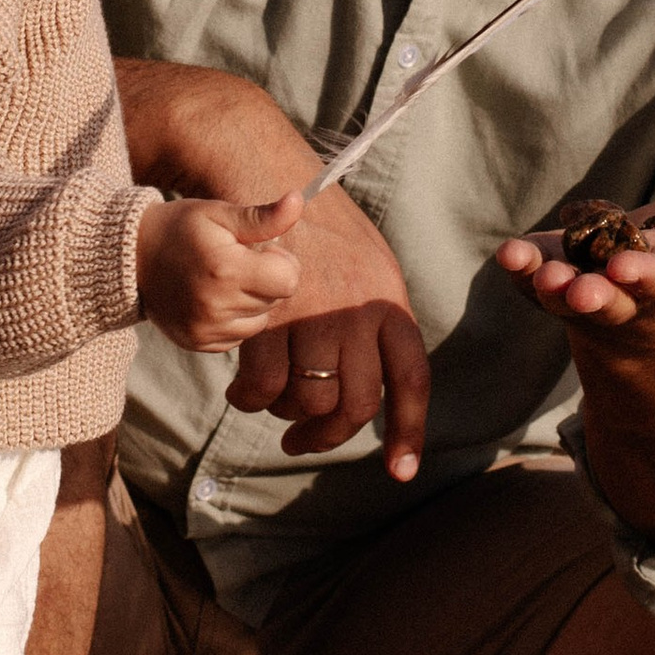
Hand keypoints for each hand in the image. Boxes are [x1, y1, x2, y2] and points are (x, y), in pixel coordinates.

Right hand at [136, 191, 303, 350]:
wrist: (130, 258)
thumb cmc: (180, 228)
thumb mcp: (219, 213)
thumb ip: (262, 217)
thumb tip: (298, 200)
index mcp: (226, 270)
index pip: (288, 280)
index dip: (280, 261)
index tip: (259, 249)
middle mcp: (216, 306)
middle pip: (276, 300)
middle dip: (266, 280)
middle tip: (238, 261)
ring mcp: (206, 330)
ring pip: (261, 321)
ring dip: (252, 302)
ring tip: (224, 280)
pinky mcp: (198, 344)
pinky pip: (239, 337)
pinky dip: (234, 319)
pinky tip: (213, 298)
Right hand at [222, 187, 430, 480]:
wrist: (270, 182)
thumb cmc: (322, 235)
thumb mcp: (370, 268)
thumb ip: (379, 324)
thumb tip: (384, 386)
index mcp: (390, 304)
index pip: (410, 381)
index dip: (408, 432)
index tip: (401, 472)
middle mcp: (358, 312)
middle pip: (356, 404)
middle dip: (329, 436)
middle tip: (303, 441)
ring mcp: (314, 314)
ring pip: (308, 400)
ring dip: (288, 414)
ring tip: (275, 402)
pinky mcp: (269, 316)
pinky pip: (264, 386)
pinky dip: (252, 400)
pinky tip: (244, 393)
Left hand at [496, 193, 654, 334]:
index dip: (649, 275)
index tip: (628, 272)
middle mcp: (635, 290)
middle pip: (611, 297)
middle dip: (593, 295)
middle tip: (575, 290)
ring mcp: (591, 286)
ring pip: (565, 292)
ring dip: (548, 285)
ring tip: (529, 269)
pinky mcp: (557, 271)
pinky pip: (534, 273)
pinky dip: (521, 266)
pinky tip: (507, 254)